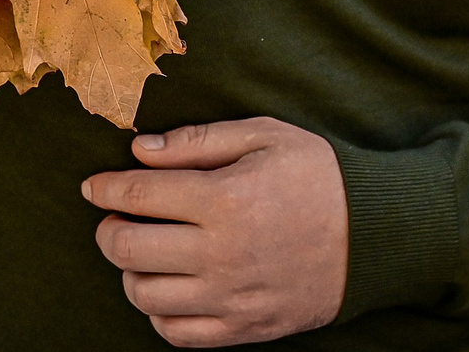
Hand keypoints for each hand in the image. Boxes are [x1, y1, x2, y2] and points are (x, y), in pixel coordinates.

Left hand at [83, 117, 347, 346]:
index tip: (94, 186)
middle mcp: (220, 255)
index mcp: (224, 200)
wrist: (375, 235)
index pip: (137, 195)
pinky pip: (177, 334)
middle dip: (109, 231)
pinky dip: (159, 313)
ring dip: (131, 272)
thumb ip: (198, 141)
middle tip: (115, 218)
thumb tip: (140, 150)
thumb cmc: (318, 177)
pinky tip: (169, 287)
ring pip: (145, 296)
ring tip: (144, 251)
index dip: (105, 189)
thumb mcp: (264, 136)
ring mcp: (231, 298)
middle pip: (129, 249)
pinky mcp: (243, 329)